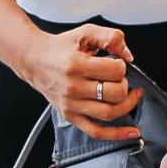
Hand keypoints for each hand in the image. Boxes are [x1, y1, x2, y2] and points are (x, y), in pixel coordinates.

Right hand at [17, 24, 143, 139]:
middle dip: (125, 84)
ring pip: (110, 113)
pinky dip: (117, 134)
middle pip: (115, 93)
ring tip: (128, 95)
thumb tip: (128, 55)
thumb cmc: (60, 48)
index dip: (122, 66)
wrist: (35, 61)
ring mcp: (71, 105)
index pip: (115, 71)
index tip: (116, 63)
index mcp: (76, 65)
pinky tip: (132, 132)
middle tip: (118, 78)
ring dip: (127, 104)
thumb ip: (110, 37)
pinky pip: (97, 132)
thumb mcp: (85, 33)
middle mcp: (73, 88)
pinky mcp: (71, 117)